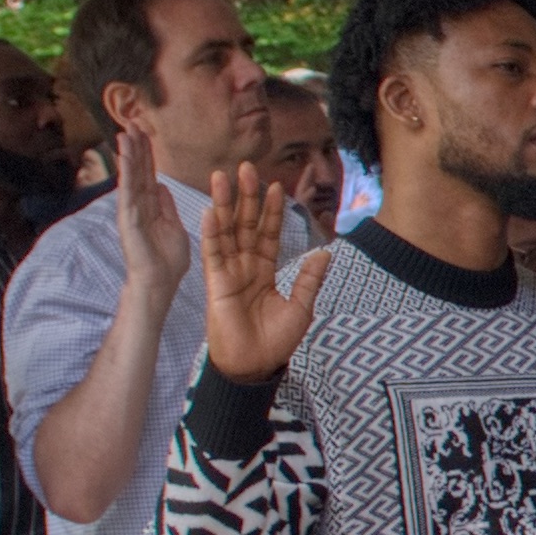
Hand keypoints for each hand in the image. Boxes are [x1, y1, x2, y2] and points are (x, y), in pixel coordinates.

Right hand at [112, 122, 184, 299]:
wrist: (160, 284)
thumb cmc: (168, 261)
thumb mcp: (173, 226)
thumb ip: (166, 205)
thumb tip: (160, 185)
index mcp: (152, 205)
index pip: (149, 173)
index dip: (147, 152)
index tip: (145, 131)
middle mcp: (139, 205)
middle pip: (138, 169)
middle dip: (136, 145)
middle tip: (133, 120)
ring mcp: (132, 211)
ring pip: (131, 176)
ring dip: (128, 152)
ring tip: (126, 130)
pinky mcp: (129, 218)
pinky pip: (128, 189)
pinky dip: (126, 170)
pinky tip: (125, 153)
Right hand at [193, 163, 328, 383]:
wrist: (255, 367)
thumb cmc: (276, 342)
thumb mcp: (301, 308)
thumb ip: (310, 279)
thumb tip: (325, 252)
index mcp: (265, 271)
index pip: (269, 233)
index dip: (272, 210)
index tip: (276, 185)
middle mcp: (245, 267)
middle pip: (245, 224)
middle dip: (245, 196)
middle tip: (245, 167)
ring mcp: (228, 273)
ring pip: (226, 232)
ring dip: (224, 205)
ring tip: (221, 177)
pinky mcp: (215, 284)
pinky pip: (213, 254)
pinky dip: (212, 233)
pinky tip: (210, 212)